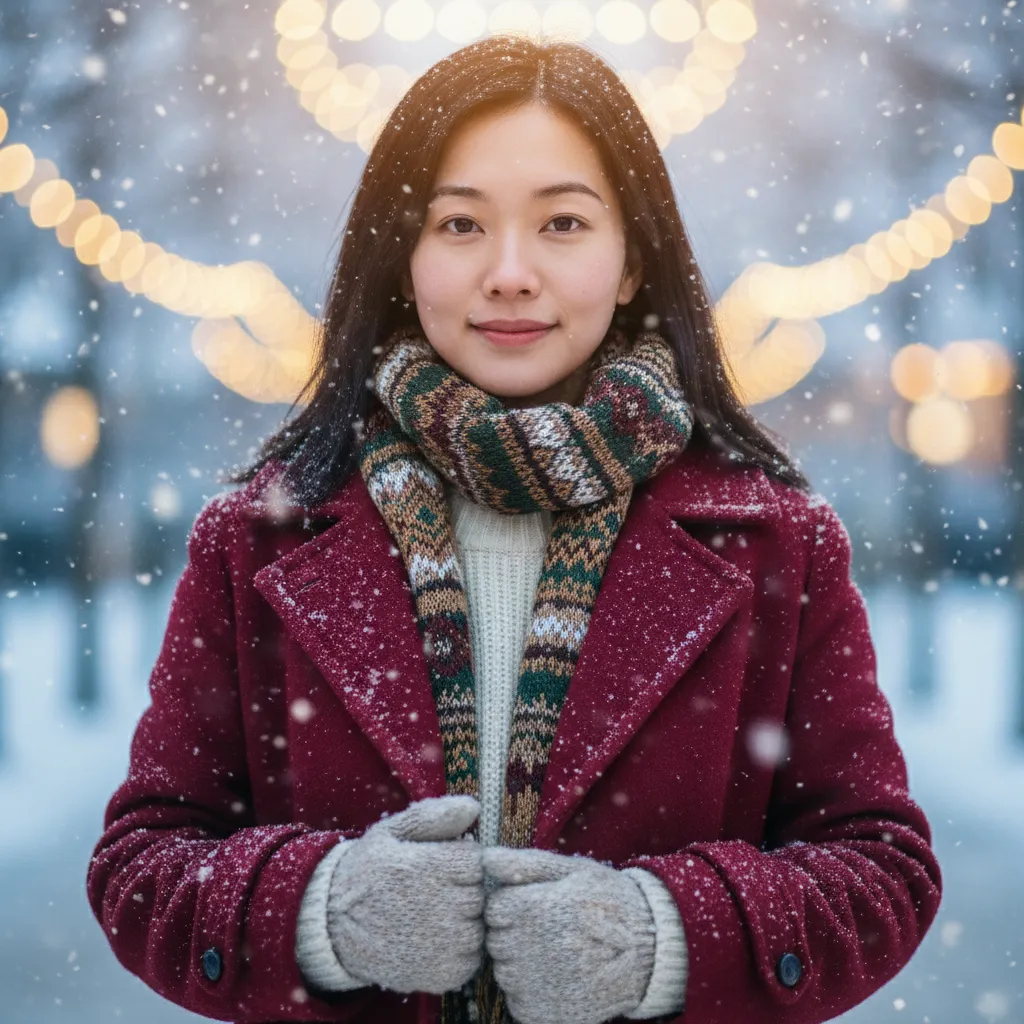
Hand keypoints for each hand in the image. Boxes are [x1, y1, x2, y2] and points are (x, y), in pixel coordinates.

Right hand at [326, 794, 484, 994]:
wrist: (332, 926)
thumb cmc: (367, 872)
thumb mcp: (392, 831)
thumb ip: (433, 816)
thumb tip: (474, 806)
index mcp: (429, 867)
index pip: (475, 860)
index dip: (459, 861)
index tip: (439, 865)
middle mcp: (440, 906)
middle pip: (479, 893)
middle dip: (463, 890)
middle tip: (433, 892)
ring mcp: (441, 944)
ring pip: (478, 927)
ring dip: (464, 922)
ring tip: (433, 917)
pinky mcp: (440, 975)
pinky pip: (470, 960)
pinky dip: (459, 952)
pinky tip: (434, 941)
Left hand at [482, 847, 655, 1023]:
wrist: (650, 950)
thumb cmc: (607, 902)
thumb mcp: (571, 870)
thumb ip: (524, 863)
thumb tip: (485, 857)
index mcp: (536, 908)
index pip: (495, 908)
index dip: (514, 904)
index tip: (539, 906)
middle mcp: (533, 948)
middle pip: (496, 940)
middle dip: (516, 934)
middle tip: (551, 930)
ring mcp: (540, 985)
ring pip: (505, 973)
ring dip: (522, 965)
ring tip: (557, 954)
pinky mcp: (547, 1016)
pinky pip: (520, 1004)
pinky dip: (532, 994)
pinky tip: (559, 979)